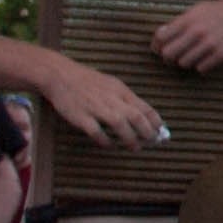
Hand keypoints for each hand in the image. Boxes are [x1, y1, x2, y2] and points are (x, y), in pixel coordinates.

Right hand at [43, 58, 170, 149]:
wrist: (60, 75)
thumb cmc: (88, 82)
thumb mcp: (112, 85)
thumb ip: (126, 99)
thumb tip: (143, 116)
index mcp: (120, 90)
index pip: (144, 107)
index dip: (156, 122)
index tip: (162, 133)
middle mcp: (111, 98)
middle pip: (135, 116)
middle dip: (147, 132)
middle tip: (153, 142)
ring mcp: (96, 107)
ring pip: (119, 124)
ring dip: (130, 138)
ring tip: (135, 148)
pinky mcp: (81, 116)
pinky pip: (96, 131)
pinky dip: (105, 140)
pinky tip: (110, 146)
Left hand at [150, 0, 222, 72]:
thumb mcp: (200, 9)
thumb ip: (181, 21)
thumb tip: (161, 34)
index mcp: (189, 19)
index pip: (160, 37)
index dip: (156, 45)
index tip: (159, 49)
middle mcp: (197, 32)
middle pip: (168, 54)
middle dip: (168, 58)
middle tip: (173, 57)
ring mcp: (209, 44)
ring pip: (184, 63)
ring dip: (186, 62)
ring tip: (193, 56)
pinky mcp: (221, 55)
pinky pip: (201, 68)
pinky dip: (201, 65)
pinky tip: (207, 58)